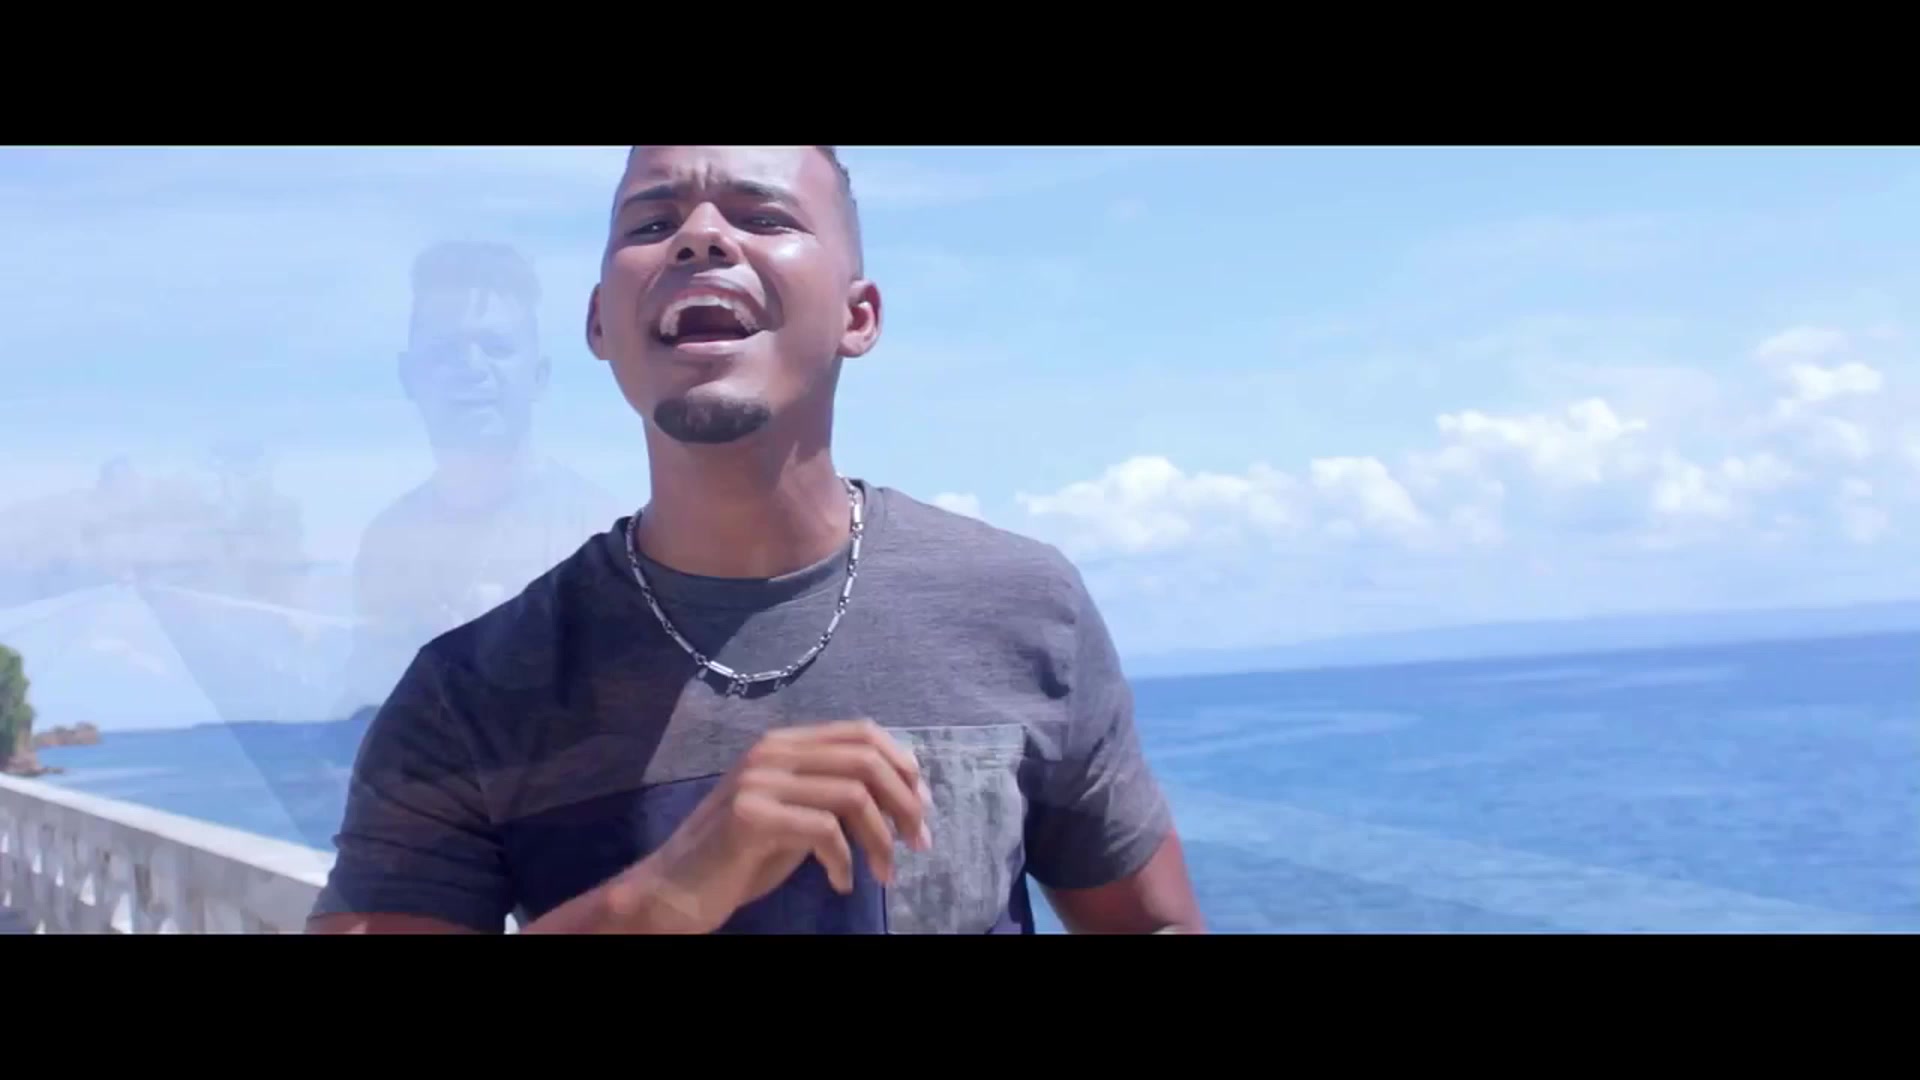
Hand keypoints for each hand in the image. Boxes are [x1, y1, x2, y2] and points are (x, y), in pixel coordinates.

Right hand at [632, 719, 932, 932]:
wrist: (673, 889)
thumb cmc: (736, 857)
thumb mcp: (794, 815)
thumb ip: (832, 794)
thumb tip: (903, 794)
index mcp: (784, 743)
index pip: (861, 731)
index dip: (902, 764)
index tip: (923, 804)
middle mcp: (771, 752)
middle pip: (865, 760)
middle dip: (904, 803)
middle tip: (919, 843)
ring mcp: (758, 781)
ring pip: (852, 795)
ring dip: (882, 839)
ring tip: (886, 873)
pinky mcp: (751, 816)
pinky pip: (824, 830)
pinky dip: (845, 862)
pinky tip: (841, 883)